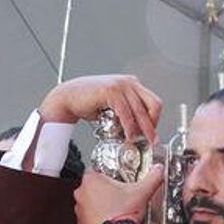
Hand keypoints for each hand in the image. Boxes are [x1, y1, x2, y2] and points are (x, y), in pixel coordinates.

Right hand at [38, 75, 163, 144]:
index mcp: (131, 84)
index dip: (155, 119)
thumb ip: (127, 113)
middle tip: (151, 140)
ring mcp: (121, 85)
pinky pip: (126, 112)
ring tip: (139, 140)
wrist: (68, 97)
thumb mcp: (113, 106)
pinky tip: (128, 136)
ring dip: (142, 129)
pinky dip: (129, 127)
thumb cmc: (88, 102)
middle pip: (152, 104)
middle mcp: (129, 82)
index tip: (152, 133)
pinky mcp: (111, 91)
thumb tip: (138, 129)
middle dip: (153, 125)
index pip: (153, 102)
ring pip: (140, 110)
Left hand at [74, 164, 163, 223]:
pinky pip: (88, 214)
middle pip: (93, 184)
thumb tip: (158, 170)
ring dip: (99, 202)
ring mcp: (79, 208)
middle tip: (118, 193)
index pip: (97, 168)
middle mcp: (81, 192)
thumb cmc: (122, 214)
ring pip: (89, 200)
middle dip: (105, 188)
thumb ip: (152, 178)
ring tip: (115, 207)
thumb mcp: (141, 192)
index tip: (116, 178)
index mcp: (91, 180)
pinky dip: (97, 215)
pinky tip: (109, 217)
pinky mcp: (81, 222)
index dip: (108, 173)